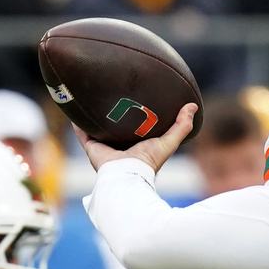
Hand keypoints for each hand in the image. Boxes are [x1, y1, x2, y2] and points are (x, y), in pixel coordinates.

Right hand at [74, 103, 196, 172]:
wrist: (127, 174)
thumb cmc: (149, 161)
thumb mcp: (169, 141)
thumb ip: (182, 126)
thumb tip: (193, 106)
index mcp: (137, 144)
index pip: (137, 127)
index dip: (138, 114)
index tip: (138, 98)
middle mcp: (120, 145)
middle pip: (116, 127)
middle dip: (114, 113)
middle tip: (114, 93)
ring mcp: (105, 146)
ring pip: (98, 128)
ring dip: (94, 115)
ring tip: (91, 96)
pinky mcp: (92, 148)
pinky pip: (82, 133)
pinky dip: (78, 122)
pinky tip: (75, 108)